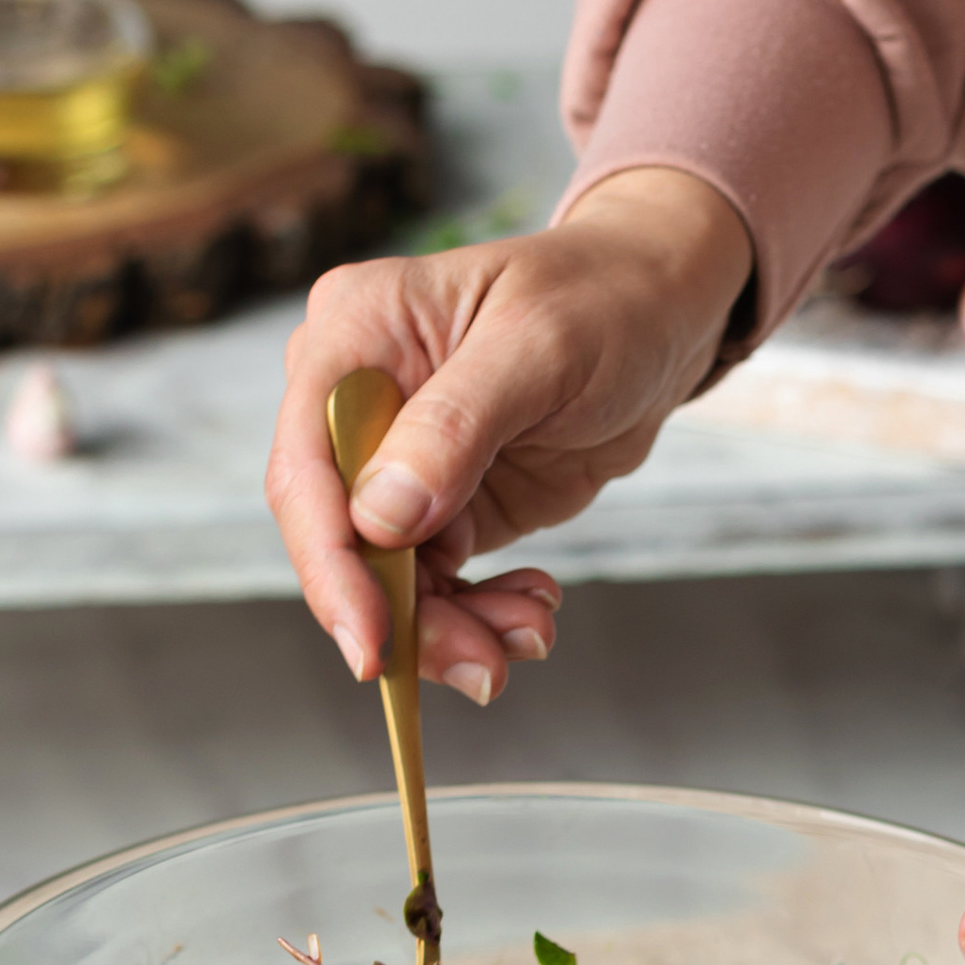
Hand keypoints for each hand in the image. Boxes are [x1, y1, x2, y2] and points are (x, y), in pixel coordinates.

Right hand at [266, 167, 753, 703]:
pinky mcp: (439, 507)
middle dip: (405, 617)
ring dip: (454, 629)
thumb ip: (454, 428)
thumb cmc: (602, 298)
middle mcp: (357, 401)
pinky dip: (480, 615)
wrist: (657, 313)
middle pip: (340, 540)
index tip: (371, 644)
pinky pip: (436, 586)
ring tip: (531, 633)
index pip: (306, 467)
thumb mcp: (539, 348)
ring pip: (388, 581)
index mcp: (353, 335)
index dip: (331, 564)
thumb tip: (379, 515)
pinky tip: (532, 608)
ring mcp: (394, 461)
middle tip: (483, 667)